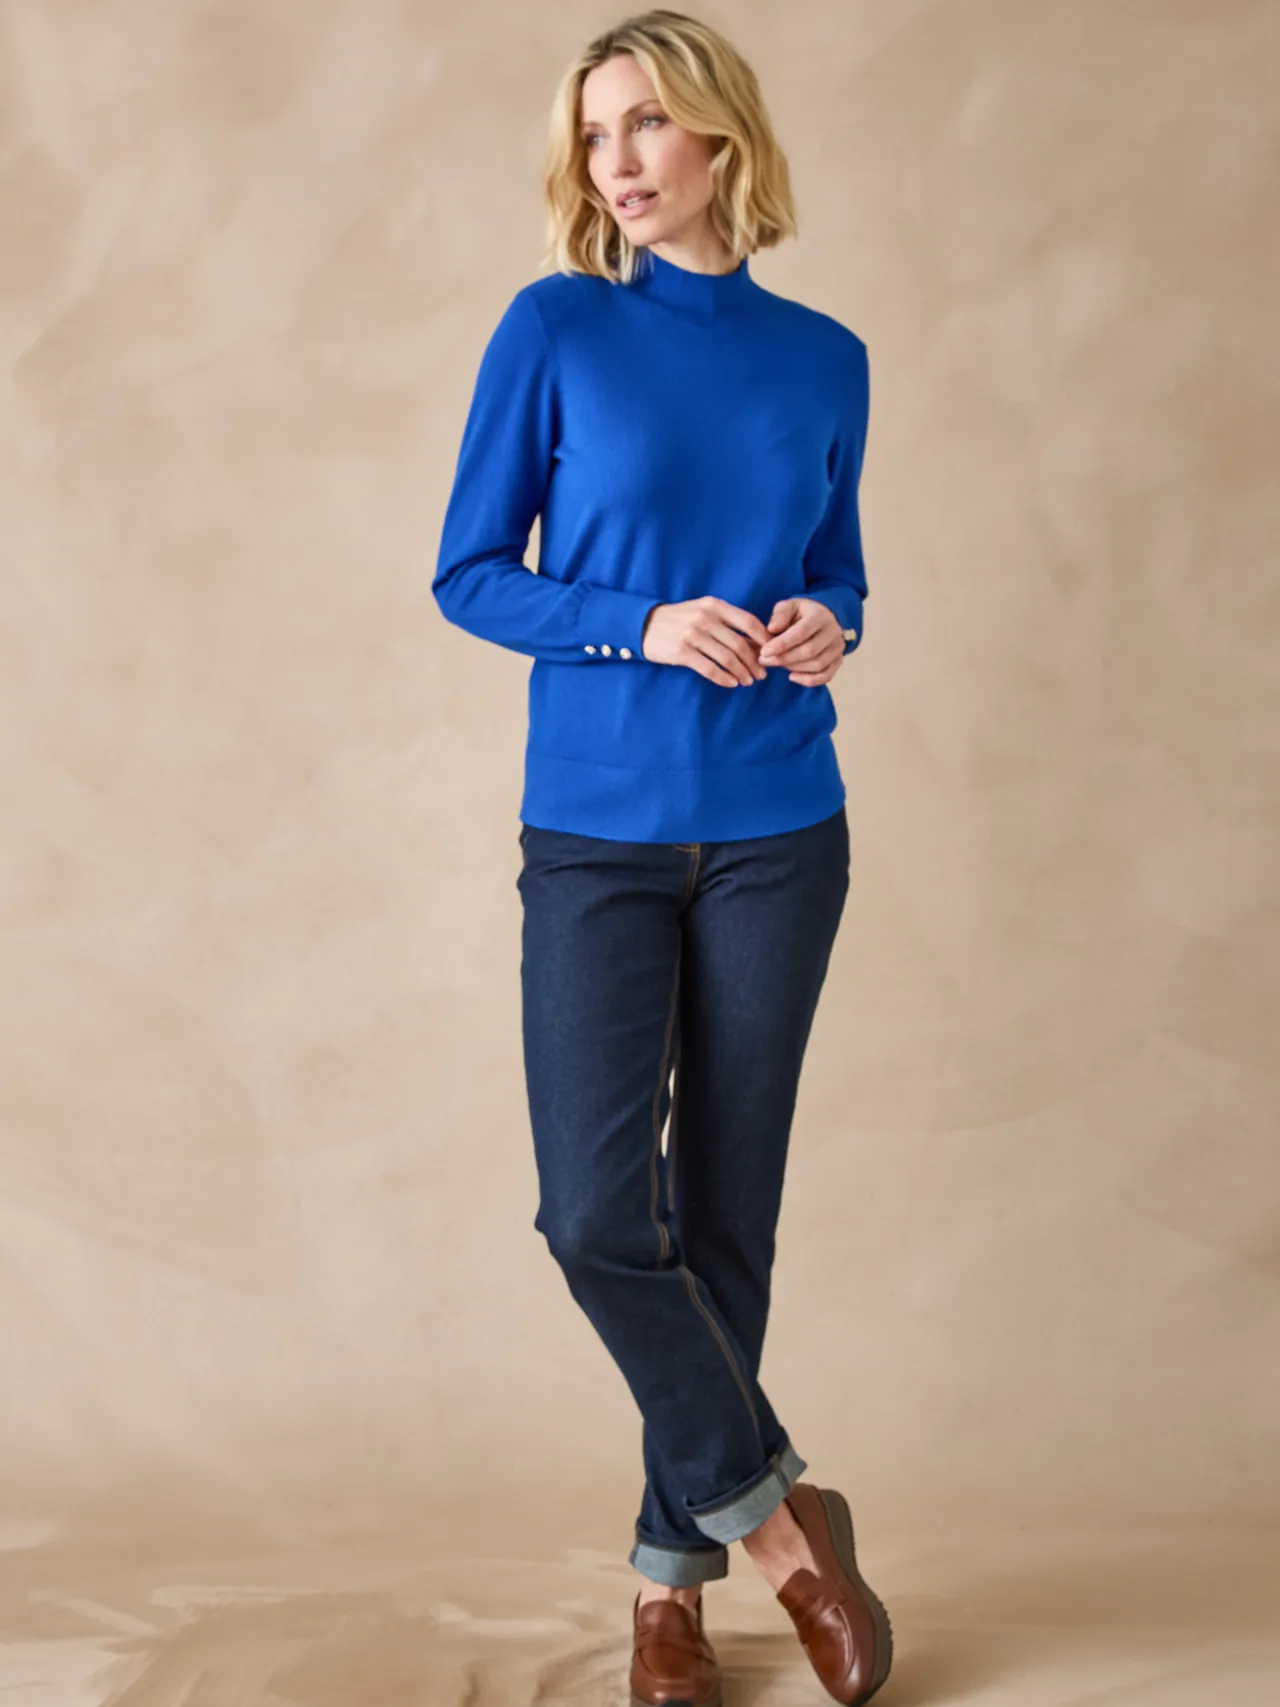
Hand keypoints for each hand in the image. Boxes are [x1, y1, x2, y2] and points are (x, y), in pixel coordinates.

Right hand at [641, 597, 771, 686]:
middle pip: (740, 644)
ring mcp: (693, 635)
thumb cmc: (679, 619)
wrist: (644, 625)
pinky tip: (731, 683)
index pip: (748, 622)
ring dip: (741, 673)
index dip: (764, 639)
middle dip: (754, 662)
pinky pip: (710, 669)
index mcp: (714, 605)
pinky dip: (724, 678)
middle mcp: (705, 618)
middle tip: (761, 674)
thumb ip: (726, 622)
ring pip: (727, 659)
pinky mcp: (682, 652)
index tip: (771, 652)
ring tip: (747, 681)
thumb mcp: (703, 611)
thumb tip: (756, 642)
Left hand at [757, 598, 845, 685]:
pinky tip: (792, 677)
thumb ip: (780, 615)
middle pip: (809, 651)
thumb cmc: (801, 613)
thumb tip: (772, 629)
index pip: (802, 632)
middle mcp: (833, 631)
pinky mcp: (838, 660)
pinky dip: (808, 680)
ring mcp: (837, 647)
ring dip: (794, 668)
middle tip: (764, 660)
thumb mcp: (789, 606)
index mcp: (820, 615)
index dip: (782, 644)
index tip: (764, 651)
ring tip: (776, 663)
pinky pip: (826, 676)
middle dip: (784, 658)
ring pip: (817, 665)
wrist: (823, 618)